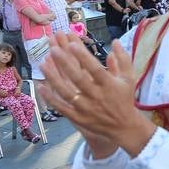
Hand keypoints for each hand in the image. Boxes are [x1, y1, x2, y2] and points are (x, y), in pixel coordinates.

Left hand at [38, 33, 147, 155]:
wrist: (124, 126)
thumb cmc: (124, 98)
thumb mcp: (128, 78)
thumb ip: (123, 58)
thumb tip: (115, 41)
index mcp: (108, 84)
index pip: (95, 68)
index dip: (83, 56)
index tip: (72, 44)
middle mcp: (96, 96)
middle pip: (78, 79)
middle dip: (65, 63)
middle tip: (53, 49)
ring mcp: (85, 108)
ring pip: (66, 93)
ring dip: (53, 78)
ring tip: (42, 63)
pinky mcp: (78, 118)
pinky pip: (62, 108)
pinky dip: (50, 98)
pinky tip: (40, 87)